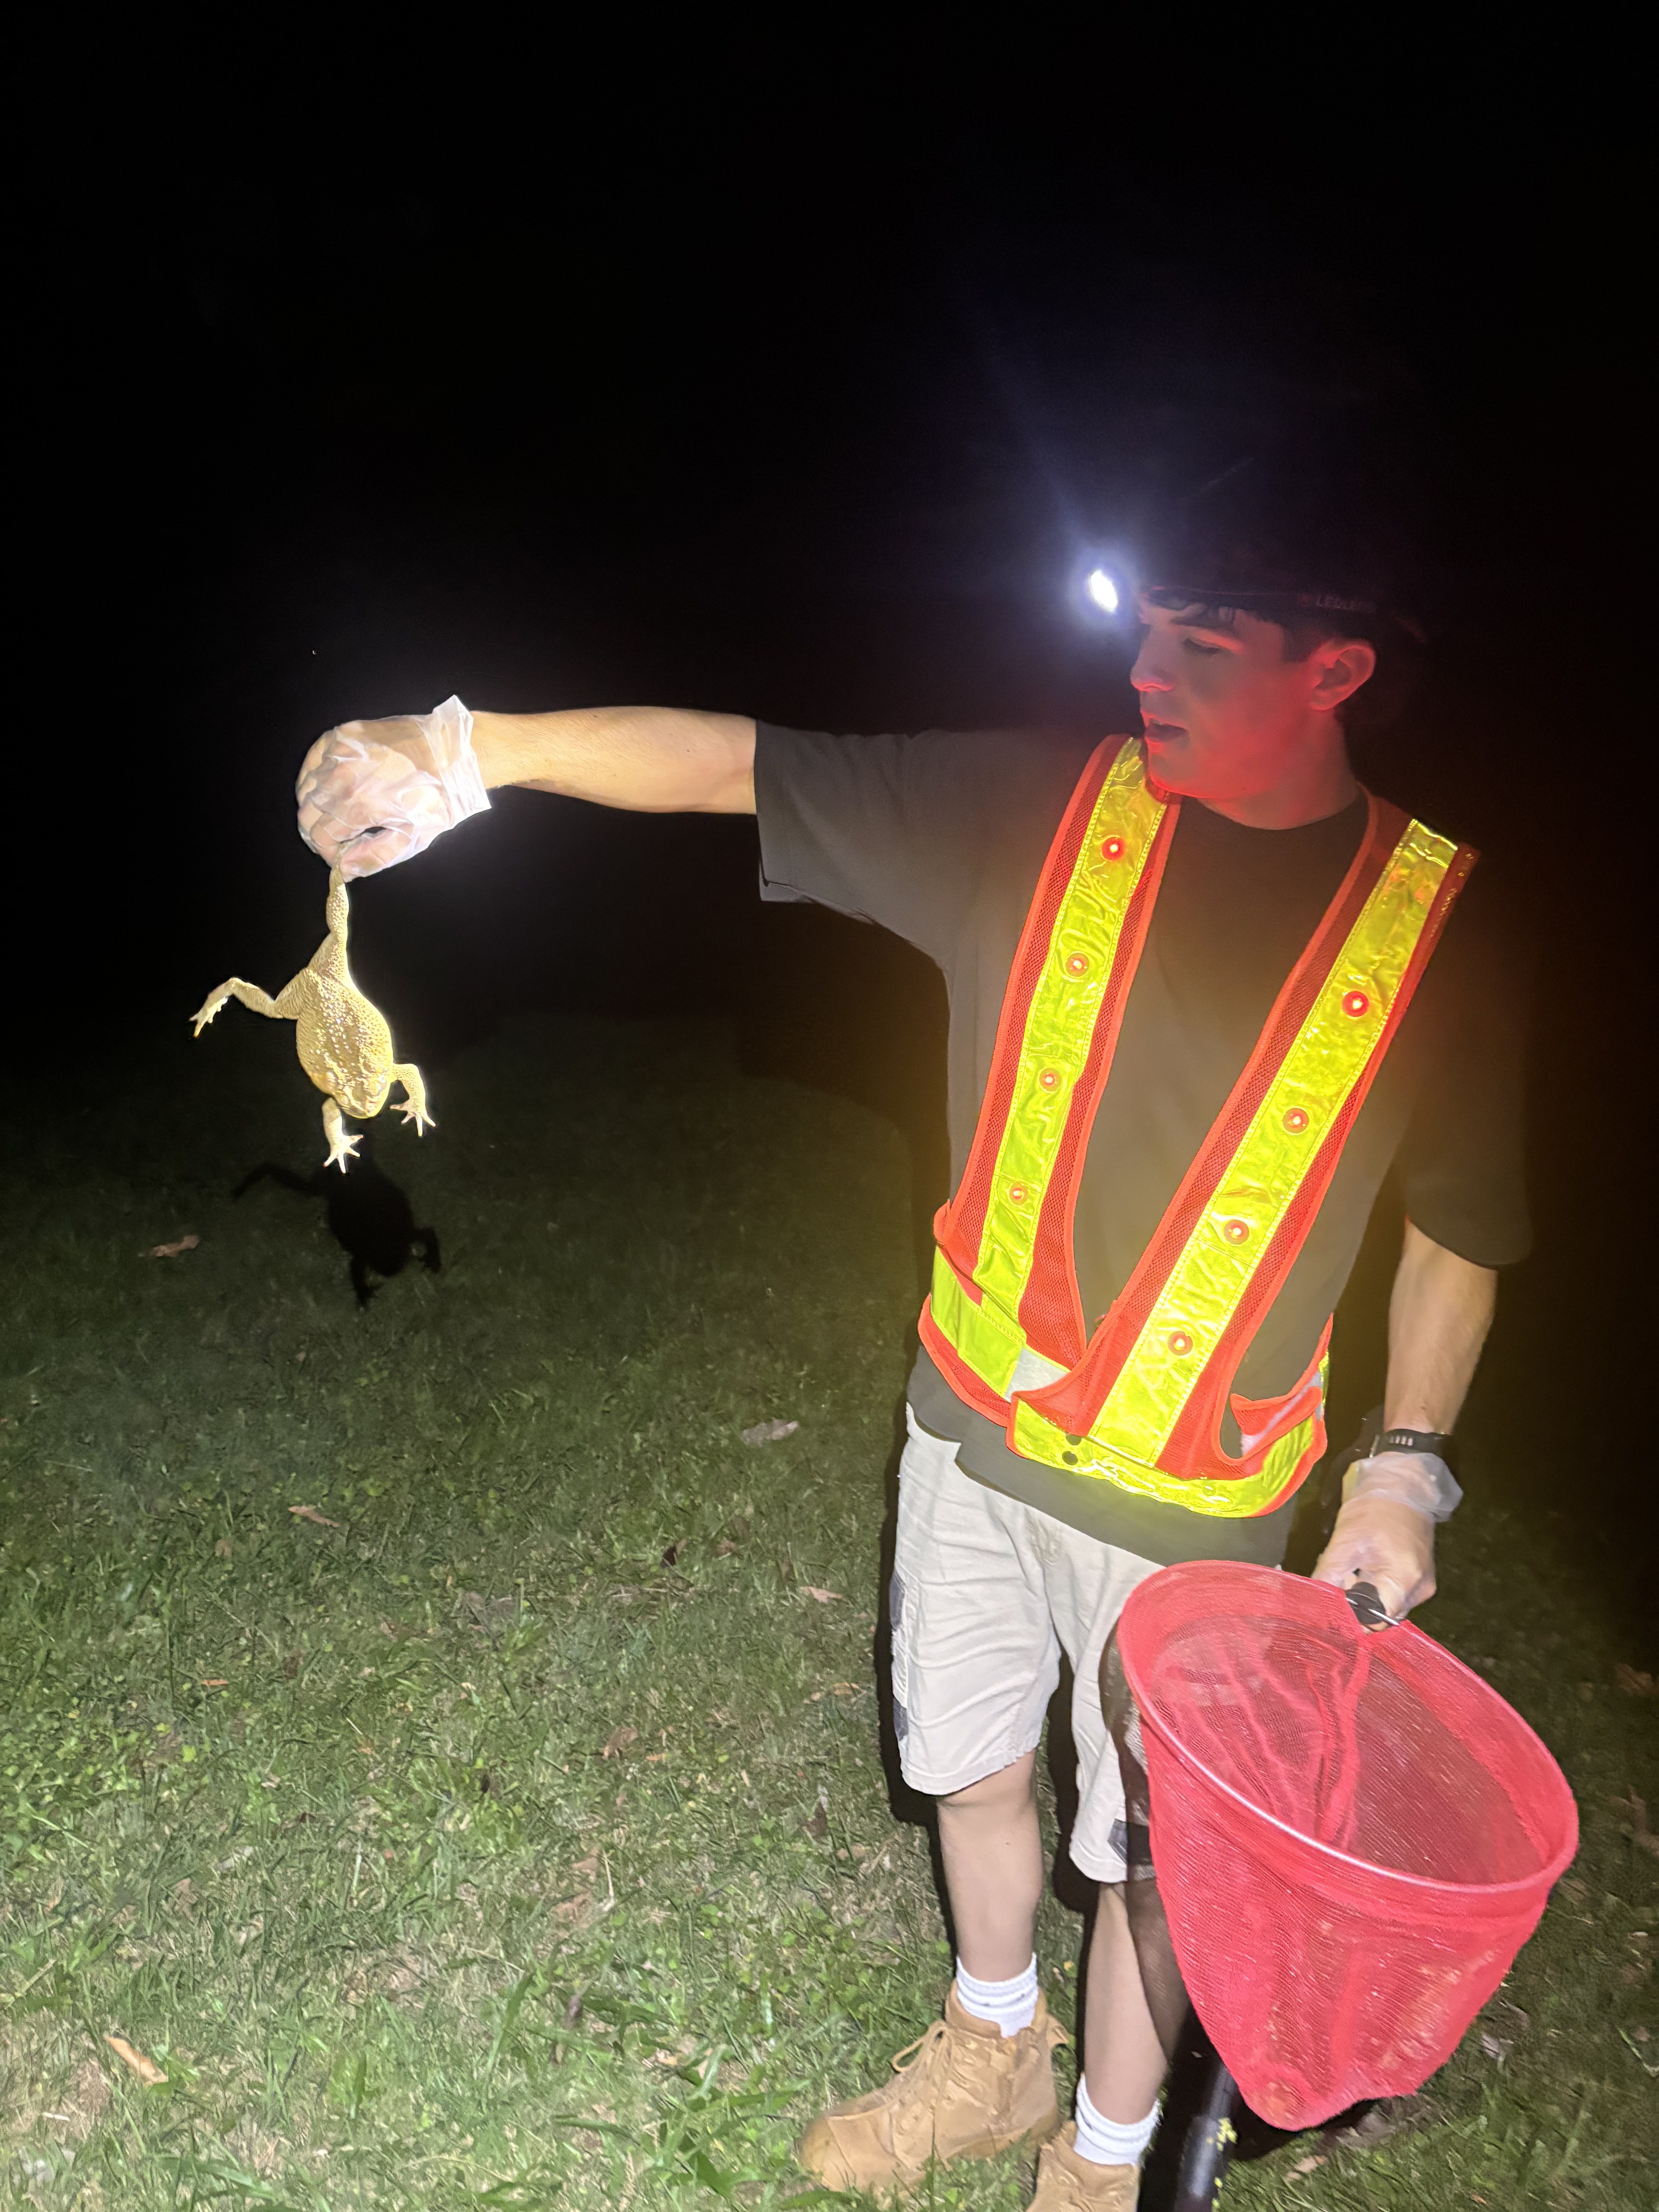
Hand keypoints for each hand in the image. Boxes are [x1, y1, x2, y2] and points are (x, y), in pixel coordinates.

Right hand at [295, 696, 488, 876]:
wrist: (452, 753)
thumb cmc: (437, 797)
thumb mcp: (412, 837)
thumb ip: (373, 857)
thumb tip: (343, 870)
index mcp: (357, 805)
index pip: (320, 837)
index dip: (327, 853)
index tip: (340, 857)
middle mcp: (341, 776)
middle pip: (306, 814)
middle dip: (318, 833)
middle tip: (337, 839)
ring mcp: (339, 751)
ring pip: (305, 788)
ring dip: (315, 807)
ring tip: (337, 815)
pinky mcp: (342, 734)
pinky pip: (313, 760)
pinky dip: (314, 777)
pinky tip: (331, 787)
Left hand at [1313, 1490, 1435, 1623]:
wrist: (1401, 1487)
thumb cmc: (1372, 1510)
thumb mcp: (1343, 1543)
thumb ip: (1329, 1576)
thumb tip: (1314, 1602)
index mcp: (1402, 1581)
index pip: (1374, 1621)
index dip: (1351, 1616)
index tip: (1334, 1600)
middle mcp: (1419, 1590)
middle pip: (1381, 1616)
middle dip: (1357, 1603)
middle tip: (1344, 1576)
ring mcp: (1424, 1586)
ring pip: (1388, 1607)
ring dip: (1367, 1595)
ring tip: (1356, 1567)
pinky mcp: (1423, 1579)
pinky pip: (1397, 1595)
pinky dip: (1380, 1587)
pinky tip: (1369, 1566)